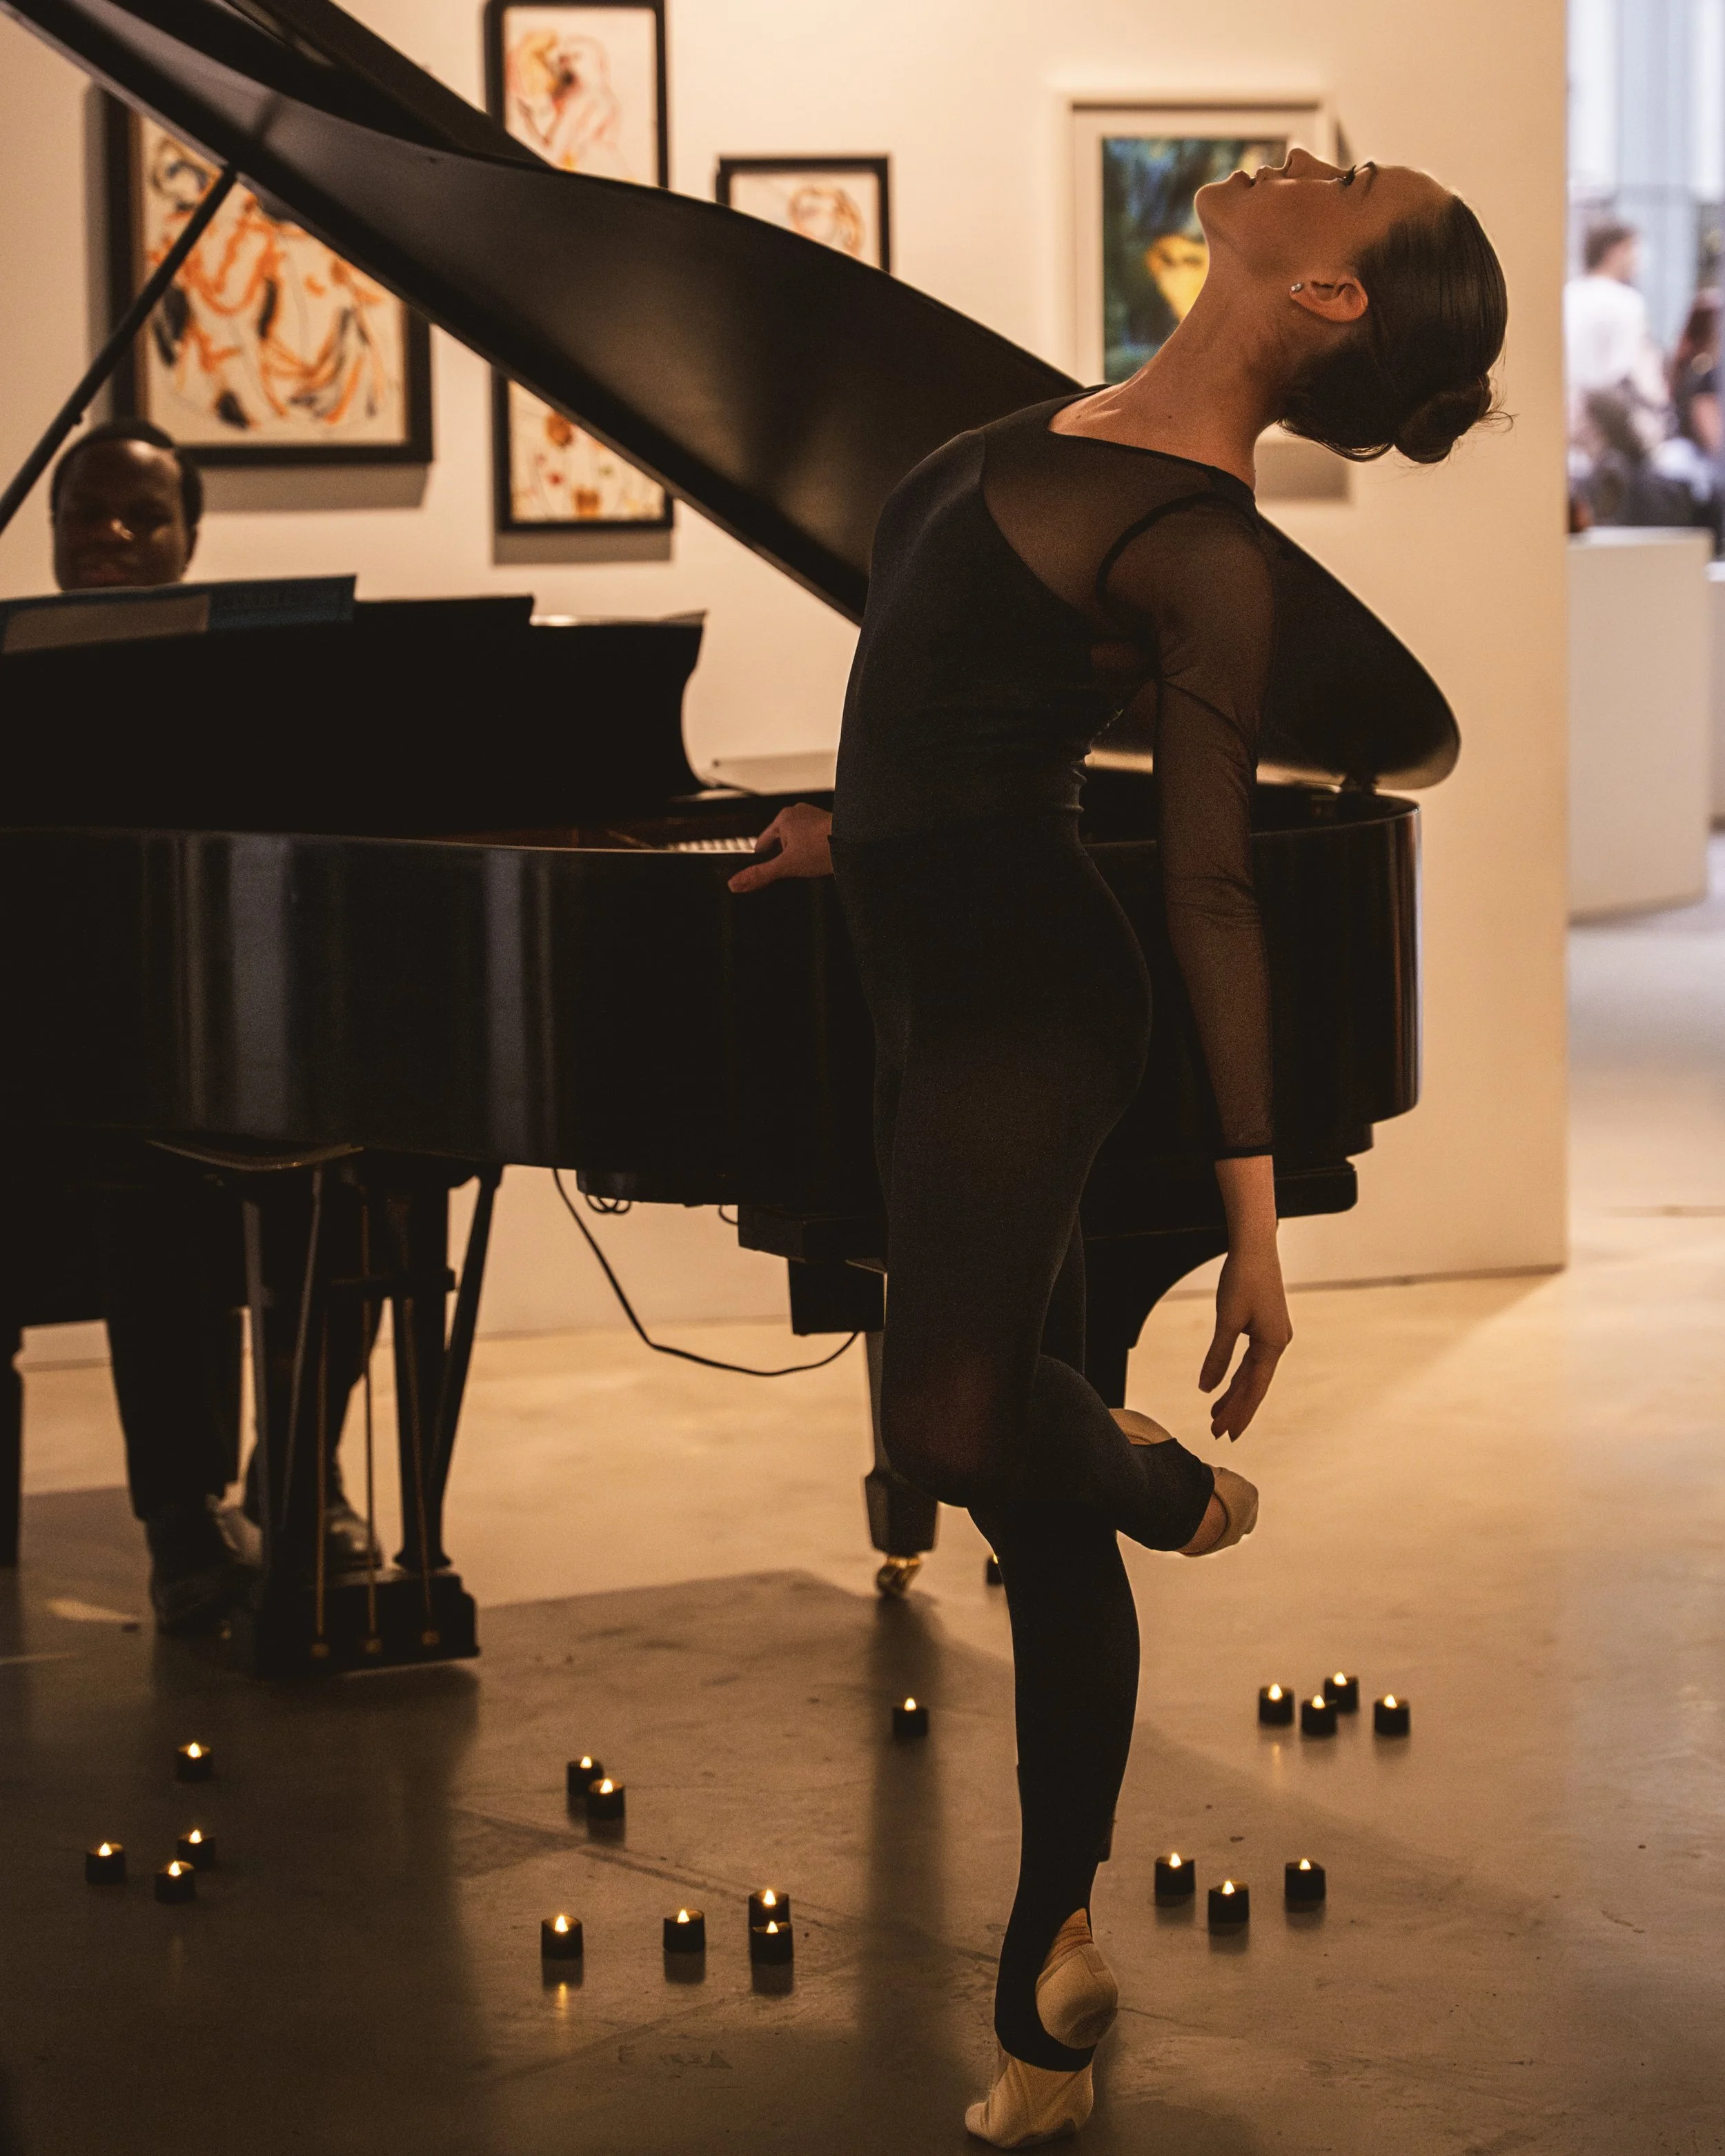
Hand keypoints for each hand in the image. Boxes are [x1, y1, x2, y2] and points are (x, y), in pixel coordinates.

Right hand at [727, 803, 833, 892]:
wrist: (854, 844)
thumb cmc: (823, 847)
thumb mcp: (787, 866)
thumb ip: (760, 875)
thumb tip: (736, 883)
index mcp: (784, 817)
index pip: (763, 842)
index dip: (763, 860)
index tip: (766, 870)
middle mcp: (798, 813)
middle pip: (781, 842)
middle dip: (785, 857)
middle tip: (794, 868)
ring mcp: (814, 817)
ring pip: (797, 841)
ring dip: (801, 853)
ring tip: (809, 863)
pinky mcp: (827, 824)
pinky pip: (813, 840)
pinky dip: (815, 850)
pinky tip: (819, 859)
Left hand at [1200, 1244, 1291, 1438]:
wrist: (1254, 1247)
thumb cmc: (1242, 1279)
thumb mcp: (1227, 1320)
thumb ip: (1218, 1356)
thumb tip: (1205, 1388)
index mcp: (1272, 1345)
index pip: (1254, 1389)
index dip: (1239, 1413)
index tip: (1225, 1434)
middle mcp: (1277, 1343)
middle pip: (1254, 1385)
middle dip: (1236, 1409)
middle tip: (1218, 1433)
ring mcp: (1273, 1336)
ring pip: (1252, 1374)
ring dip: (1235, 1394)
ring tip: (1216, 1415)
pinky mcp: (1265, 1327)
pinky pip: (1251, 1360)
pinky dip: (1237, 1375)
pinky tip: (1225, 1386)